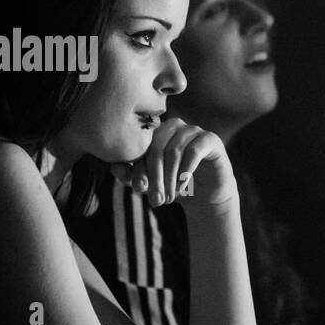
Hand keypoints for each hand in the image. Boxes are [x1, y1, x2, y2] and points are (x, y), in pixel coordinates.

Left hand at [108, 117, 237, 210]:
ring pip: (174, 150)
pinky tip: (182, 187)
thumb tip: (114, 167)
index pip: (142, 147)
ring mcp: (193, 130)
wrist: (206, 195)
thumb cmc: (174, 186)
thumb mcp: (150, 185)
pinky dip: (186, 171)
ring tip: (169, 196)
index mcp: (156, 132)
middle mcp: (174, 126)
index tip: (139, 190)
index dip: (138, 168)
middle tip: (156, 199)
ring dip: (170, 177)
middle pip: (157, 147)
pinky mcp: (210, 139)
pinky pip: (194, 150)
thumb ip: (132, 176)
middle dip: (154, 176)